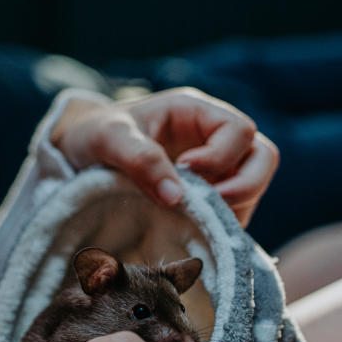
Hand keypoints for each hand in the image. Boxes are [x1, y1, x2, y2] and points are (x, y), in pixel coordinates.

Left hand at [51, 87, 279, 226]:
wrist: (78, 156)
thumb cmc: (94, 135)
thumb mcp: (108, 138)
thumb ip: (140, 160)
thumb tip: (176, 197)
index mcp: (195, 112)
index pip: (239, 131)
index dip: (220, 157)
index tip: (186, 173)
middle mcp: (213, 138)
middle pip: (263, 158)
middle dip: (243, 187)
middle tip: (206, 206)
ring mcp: (215, 169)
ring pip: (252, 189)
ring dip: (231, 209)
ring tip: (191, 218)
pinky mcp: (208, 197)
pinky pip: (234, 213)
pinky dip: (218, 226)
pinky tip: (188, 229)